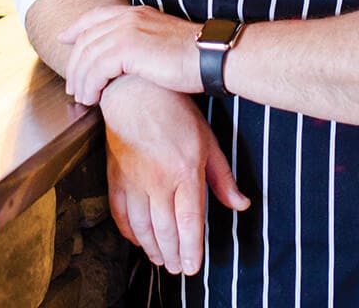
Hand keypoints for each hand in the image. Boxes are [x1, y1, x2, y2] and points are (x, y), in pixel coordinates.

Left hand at [61, 4, 201, 104]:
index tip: (65, 38)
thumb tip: (126, 61)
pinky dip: (90, 85)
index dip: (77, 27)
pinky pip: (96, 69)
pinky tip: (94, 97)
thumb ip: (141, 43)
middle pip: (86, 38)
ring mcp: (127, 31)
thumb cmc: (195, 56)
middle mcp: (128, 17)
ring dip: (81, 80)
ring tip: (82, 98)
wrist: (212, 56)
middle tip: (73, 86)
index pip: (96, 16)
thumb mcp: (162, 41)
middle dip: (75, 64)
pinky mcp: (127, 49)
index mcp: (137, 13)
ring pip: (88, 55)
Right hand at [99, 76, 249, 274]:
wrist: (137, 90)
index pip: (190, 222)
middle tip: (177, 268)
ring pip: (142, 227)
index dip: (191, 250)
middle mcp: (159, 180)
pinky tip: (138, 239)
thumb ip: (223, 177)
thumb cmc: (176, 112)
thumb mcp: (207, 140)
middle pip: (165, 230)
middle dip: (172, 255)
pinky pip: (120, 213)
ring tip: (161, 259)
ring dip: (152, 248)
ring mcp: (135, 179)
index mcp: (185, 171)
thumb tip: (241, 205)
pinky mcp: (116, 176)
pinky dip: (129, 232)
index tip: (192, 268)